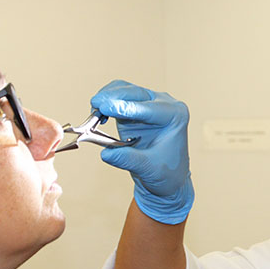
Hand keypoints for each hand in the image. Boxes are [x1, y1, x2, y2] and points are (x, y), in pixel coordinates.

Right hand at [90, 80, 193, 224]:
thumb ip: (128, 159)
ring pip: (124, 90)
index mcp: (175, 115)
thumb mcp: (148, 168)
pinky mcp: (135, 107)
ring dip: (107, 98)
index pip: (149, 108)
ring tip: (94, 111)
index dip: (126, 107)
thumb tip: (106, 153)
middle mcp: (163, 104)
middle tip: (95, 105)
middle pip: (135, 93)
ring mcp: (148, 103)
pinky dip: (106, 102)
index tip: (107, 108)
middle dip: (113, 98)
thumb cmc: (167, 172)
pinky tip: (98, 114)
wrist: (167, 177)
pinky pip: (117, 96)